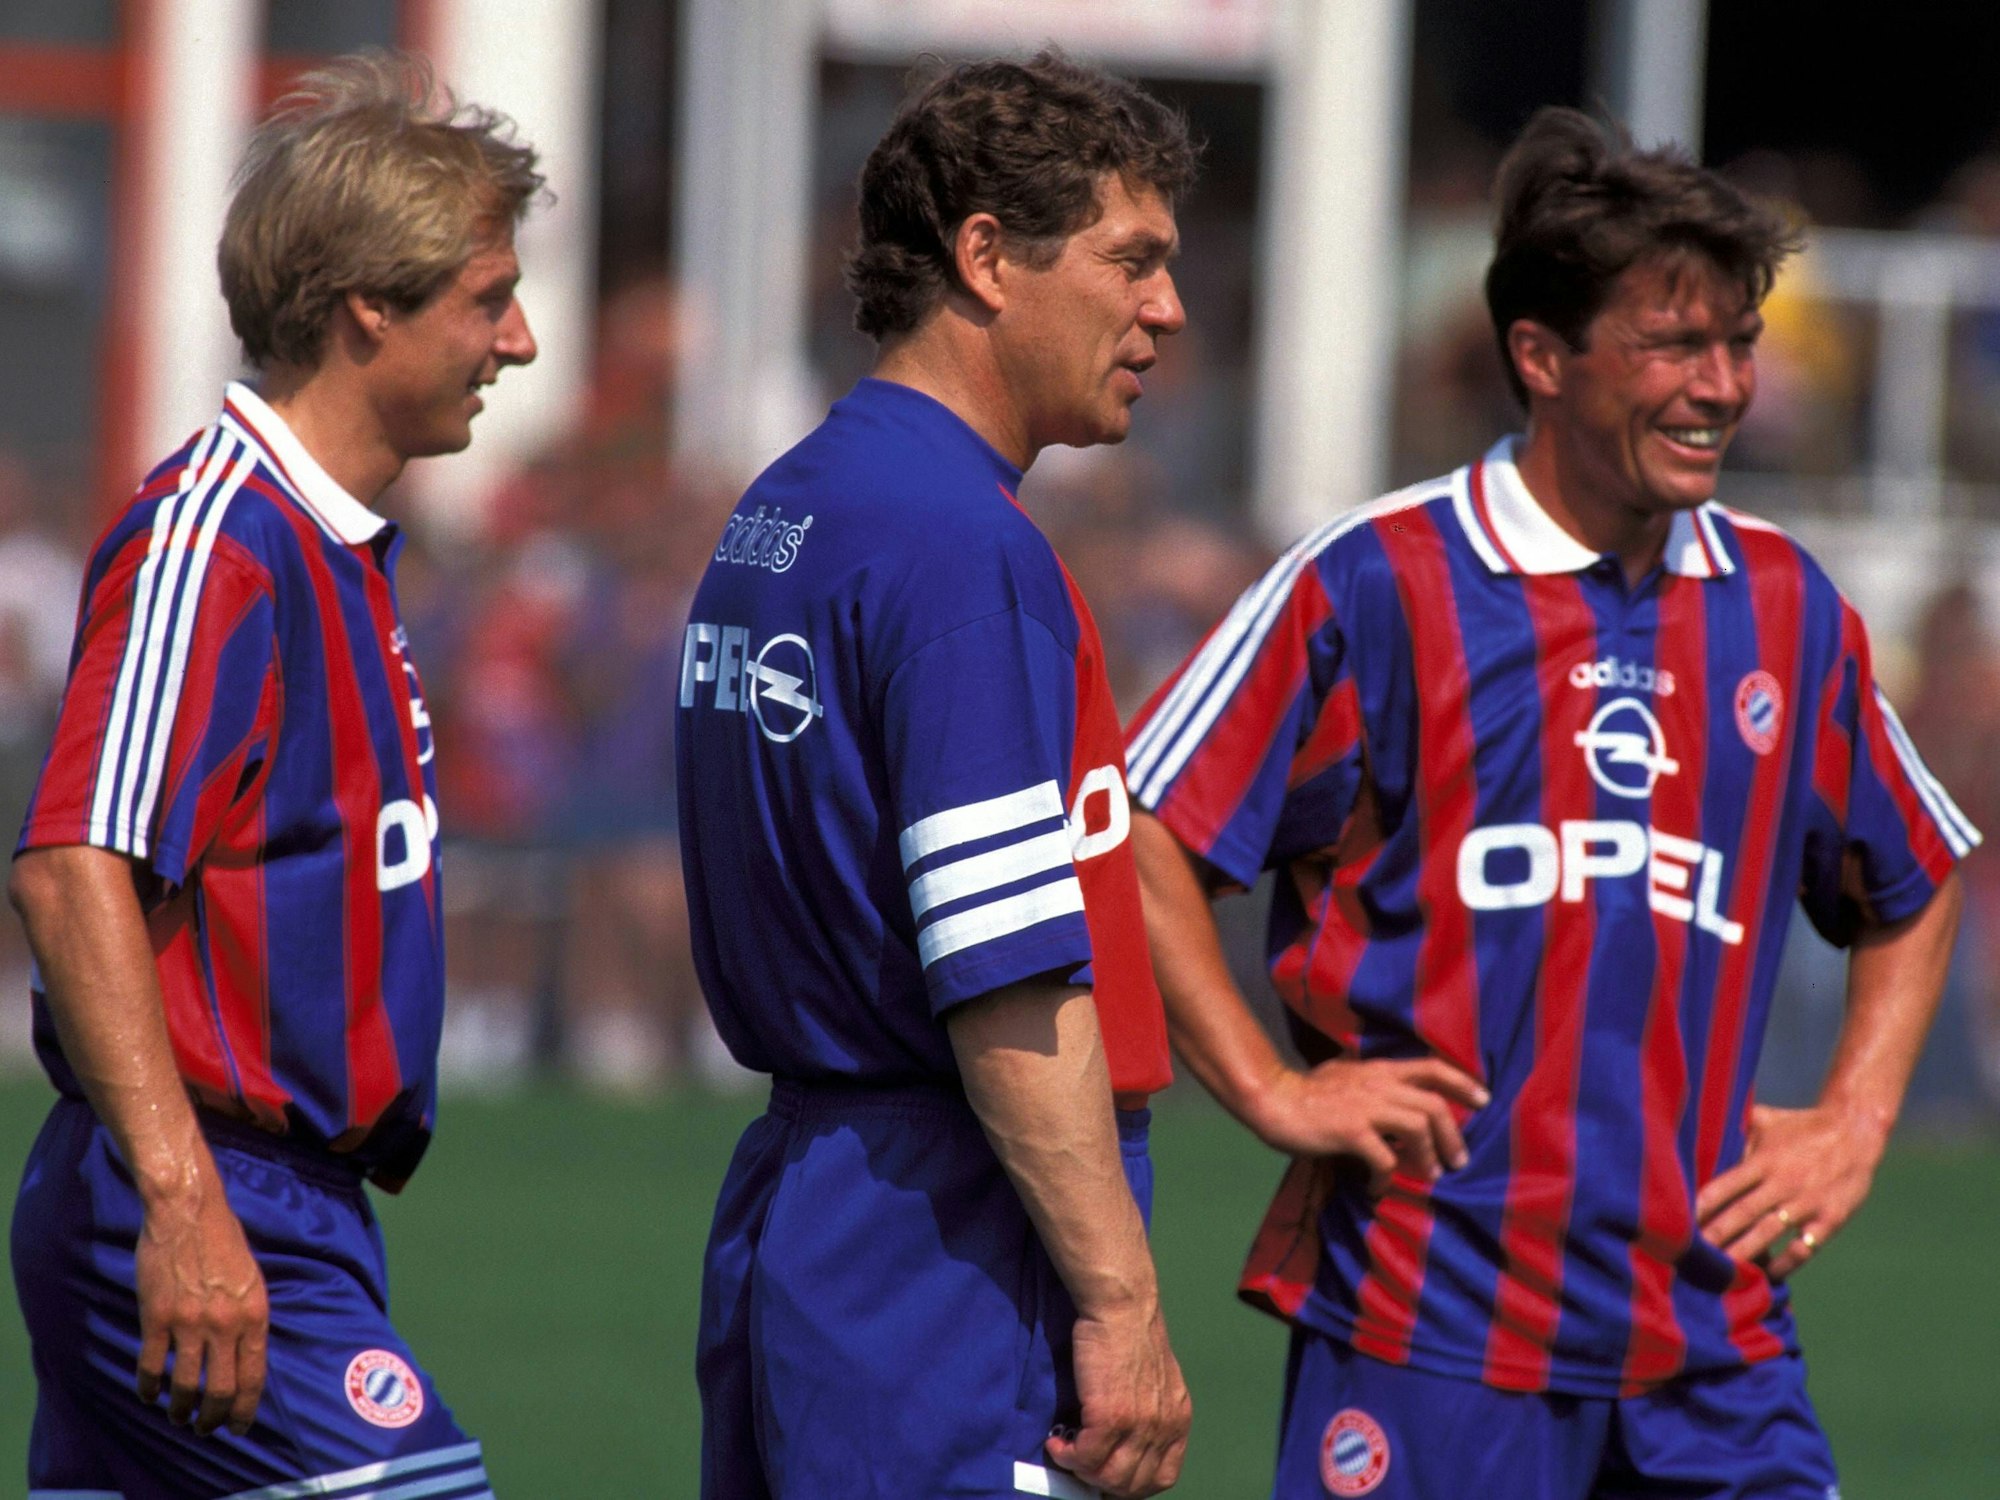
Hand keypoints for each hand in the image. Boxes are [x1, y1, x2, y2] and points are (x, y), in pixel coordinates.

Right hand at [134, 1181, 268, 1435]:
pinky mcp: (157, 1317)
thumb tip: (246, 1357)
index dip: (244, 1409)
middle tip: (205, 1428)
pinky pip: (151, 1366)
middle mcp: (226, 1324)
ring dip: (180, 1409)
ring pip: (185, 1385)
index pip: (253, 1377)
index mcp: (255, 1315)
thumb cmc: (224, 1241)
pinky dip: (149, 1387)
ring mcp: (190, 1323)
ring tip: (177, 1416)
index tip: (237, 1426)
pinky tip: (148, 1393)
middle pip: (220, 1390)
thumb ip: (249, 1319)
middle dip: (212, 1418)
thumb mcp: (252, 1280)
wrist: (188, 1212)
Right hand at [1046, 1297, 1190, 1497]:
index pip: (1161, 1477)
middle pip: (1132, 1485)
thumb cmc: (1130, 1334)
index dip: (1132, 1486)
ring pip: (1108, 1477)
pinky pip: (1086, 1457)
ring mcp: (1139, 1425)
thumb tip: (1123, 1445)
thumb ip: (1147, 1413)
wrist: (1121, 1305)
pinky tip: (1056, 1440)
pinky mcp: (1110, 1415)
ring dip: (1081, 1470)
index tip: (1107, 1478)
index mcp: (1178, 1419)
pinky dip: (1066, 1455)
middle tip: (1079, 1465)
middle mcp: (1163, 1427)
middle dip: (1101, 1482)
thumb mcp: (1155, 1381)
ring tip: (1065, 1450)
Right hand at [1248, 1056, 1488, 1193]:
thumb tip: (1395, 1104)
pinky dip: (1387, 1177)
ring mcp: (1365, 1106)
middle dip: (1453, 1136)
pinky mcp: (1350, 1130)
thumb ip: (1372, 1085)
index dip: (1462, 1082)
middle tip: (1457, 1161)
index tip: (1484, 1099)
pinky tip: (1376, 1187)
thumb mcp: (1345, 1077)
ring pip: (1418, 1128)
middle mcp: (1378, 1084)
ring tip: (1428, 1176)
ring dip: (1428, 1157)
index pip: (1431, 1067)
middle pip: (1433, 1105)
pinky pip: (1384, 1157)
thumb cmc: (1305, 1094)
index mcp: (1379, 1070)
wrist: (1271, 1100)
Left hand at [1695, 1100, 1890, 1279]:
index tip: (1680, 1221)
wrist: (1855, 1131)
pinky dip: (1785, 1264)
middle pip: (1742, 1213)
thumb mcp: (1766, 1120)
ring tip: (1720, 1271)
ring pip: (1768, 1233)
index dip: (1703, 1205)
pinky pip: (1804, 1248)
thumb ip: (1737, 1132)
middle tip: (1691, 1254)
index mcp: (1764, 1160)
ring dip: (1744, 1253)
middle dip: (1716, 1234)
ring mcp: (1807, 1203)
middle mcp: (1783, 1182)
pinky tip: (1766, 1275)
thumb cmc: (1802, 1126)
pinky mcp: (1830, 1219)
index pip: (1726, 1186)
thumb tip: (1700, 1134)